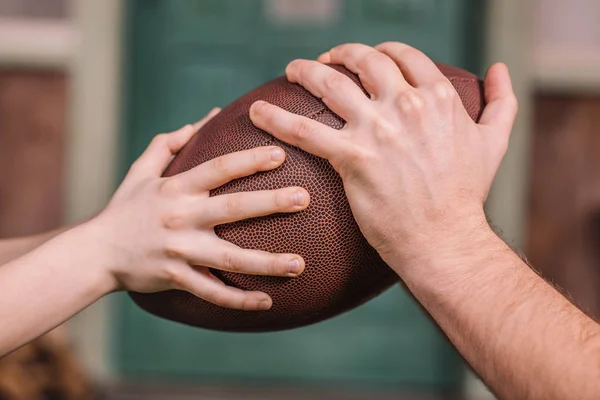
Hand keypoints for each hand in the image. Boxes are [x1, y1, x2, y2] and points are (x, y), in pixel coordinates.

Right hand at [85, 109, 309, 309]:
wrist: (96, 252)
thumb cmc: (125, 208)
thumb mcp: (142, 170)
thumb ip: (171, 141)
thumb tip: (208, 116)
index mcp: (176, 188)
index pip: (218, 169)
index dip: (248, 160)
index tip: (280, 154)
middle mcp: (181, 217)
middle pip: (232, 209)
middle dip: (270, 203)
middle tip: (304, 198)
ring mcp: (180, 251)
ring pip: (230, 258)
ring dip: (266, 262)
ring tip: (299, 264)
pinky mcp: (177, 278)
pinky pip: (212, 292)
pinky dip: (238, 299)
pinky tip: (266, 303)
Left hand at [249, 43, 516, 269]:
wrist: (444, 238)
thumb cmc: (466, 195)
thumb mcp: (494, 142)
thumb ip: (501, 101)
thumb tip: (501, 69)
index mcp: (437, 96)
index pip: (401, 56)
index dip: (378, 51)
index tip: (361, 59)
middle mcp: (406, 104)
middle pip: (362, 61)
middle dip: (339, 55)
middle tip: (322, 63)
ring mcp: (378, 129)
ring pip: (329, 85)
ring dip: (304, 72)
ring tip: (290, 71)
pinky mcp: (352, 157)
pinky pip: (305, 130)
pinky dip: (277, 118)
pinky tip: (258, 112)